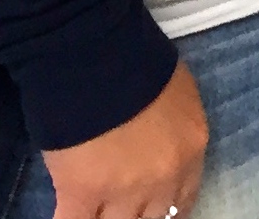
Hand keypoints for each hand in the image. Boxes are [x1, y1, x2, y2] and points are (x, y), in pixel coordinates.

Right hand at [40, 61, 205, 218]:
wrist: (100, 55)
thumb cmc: (140, 61)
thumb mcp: (176, 94)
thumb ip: (171, 130)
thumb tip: (157, 146)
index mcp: (190, 149)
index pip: (183, 199)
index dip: (165, 210)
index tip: (153, 211)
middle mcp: (163, 178)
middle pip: (151, 218)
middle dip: (135, 215)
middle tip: (121, 208)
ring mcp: (123, 190)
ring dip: (104, 218)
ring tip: (96, 210)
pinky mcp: (82, 193)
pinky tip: (68, 212)